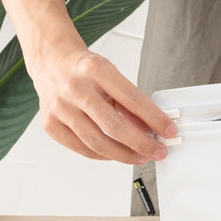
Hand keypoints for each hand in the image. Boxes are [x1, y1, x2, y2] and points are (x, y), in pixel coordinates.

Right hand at [29, 48, 176, 163]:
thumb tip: (153, 128)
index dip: (154, 118)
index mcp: (95, 70)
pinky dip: (104, 155)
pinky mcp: (50, 124)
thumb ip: (131, 103)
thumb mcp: (112, 76)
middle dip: (142, 143)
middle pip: (114, 126)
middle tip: (159, 151)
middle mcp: (75, 88)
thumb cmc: (85, 70)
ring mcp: (60, 108)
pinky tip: (118, 154)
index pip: (132, 99)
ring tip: (142, 157)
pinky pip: (82, 148)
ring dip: (125, 154)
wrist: (51, 63)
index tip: (169, 130)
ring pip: (97, 142)